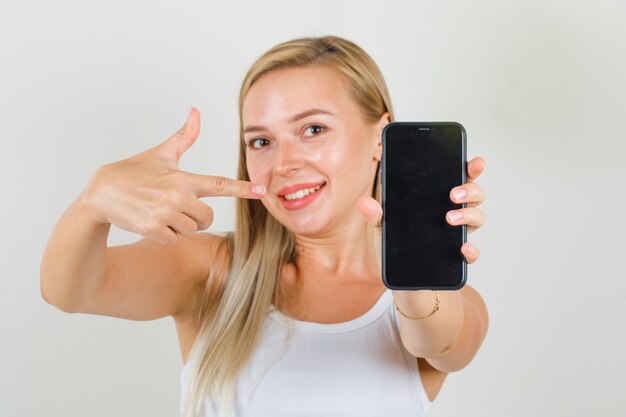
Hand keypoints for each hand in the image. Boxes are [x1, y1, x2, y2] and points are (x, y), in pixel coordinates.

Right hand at [80, 107, 265, 244]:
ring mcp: (164, 213)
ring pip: (191, 230)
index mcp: (183, 178)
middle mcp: (177, 195)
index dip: (241, 188)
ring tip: (160, 211)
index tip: (260, 190)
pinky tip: (151, 221)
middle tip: (177, 208)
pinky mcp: (152, 228)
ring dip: (179, 226)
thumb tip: (196, 111)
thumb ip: (184, 137)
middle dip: (197, 217)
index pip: (219, 184)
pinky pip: (174, 238)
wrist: (101, 194)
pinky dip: (165, 234)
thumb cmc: (134, 172)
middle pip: (207, 218)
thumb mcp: (161, 154)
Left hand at [357, 156, 485, 267]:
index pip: (459, 178)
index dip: (471, 168)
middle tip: (453, 194)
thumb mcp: (382, 226)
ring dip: (468, 215)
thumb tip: (363, 202)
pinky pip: (472, 253)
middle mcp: (454, 212)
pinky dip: (472, 250)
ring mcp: (458, 234)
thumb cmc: (397, 244)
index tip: (475, 162)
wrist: (401, 279)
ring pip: (477, 218)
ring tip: (450, 218)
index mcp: (438, 199)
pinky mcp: (458, 257)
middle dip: (469, 190)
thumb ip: (375, 214)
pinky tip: (464, 248)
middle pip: (475, 195)